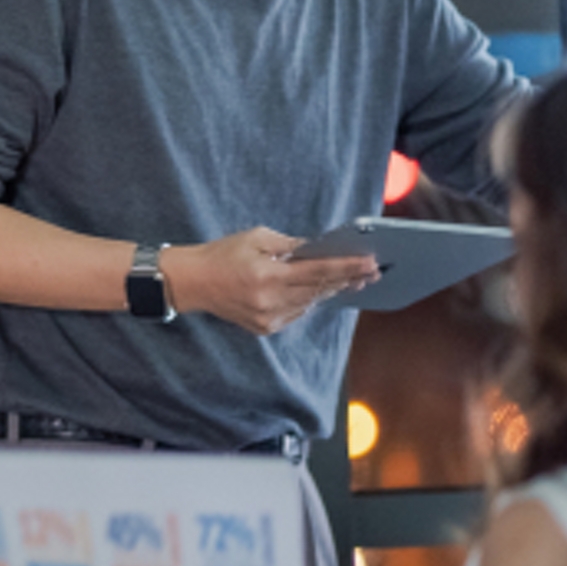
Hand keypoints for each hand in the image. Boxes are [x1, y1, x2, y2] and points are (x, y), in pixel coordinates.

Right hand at [165, 228, 378, 334]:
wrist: (194, 282)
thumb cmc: (224, 254)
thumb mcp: (257, 238)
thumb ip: (290, 245)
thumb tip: (319, 248)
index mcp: (268, 276)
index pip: (317, 272)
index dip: (346, 267)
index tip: (368, 262)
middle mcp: (270, 301)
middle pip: (319, 290)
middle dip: (347, 280)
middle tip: (372, 271)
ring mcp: (268, 318)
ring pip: (310, 303)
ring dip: (332, 291)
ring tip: (355, 280)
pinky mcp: (265, 328)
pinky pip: (297, 312)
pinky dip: (310, 300)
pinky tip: (324, 290)